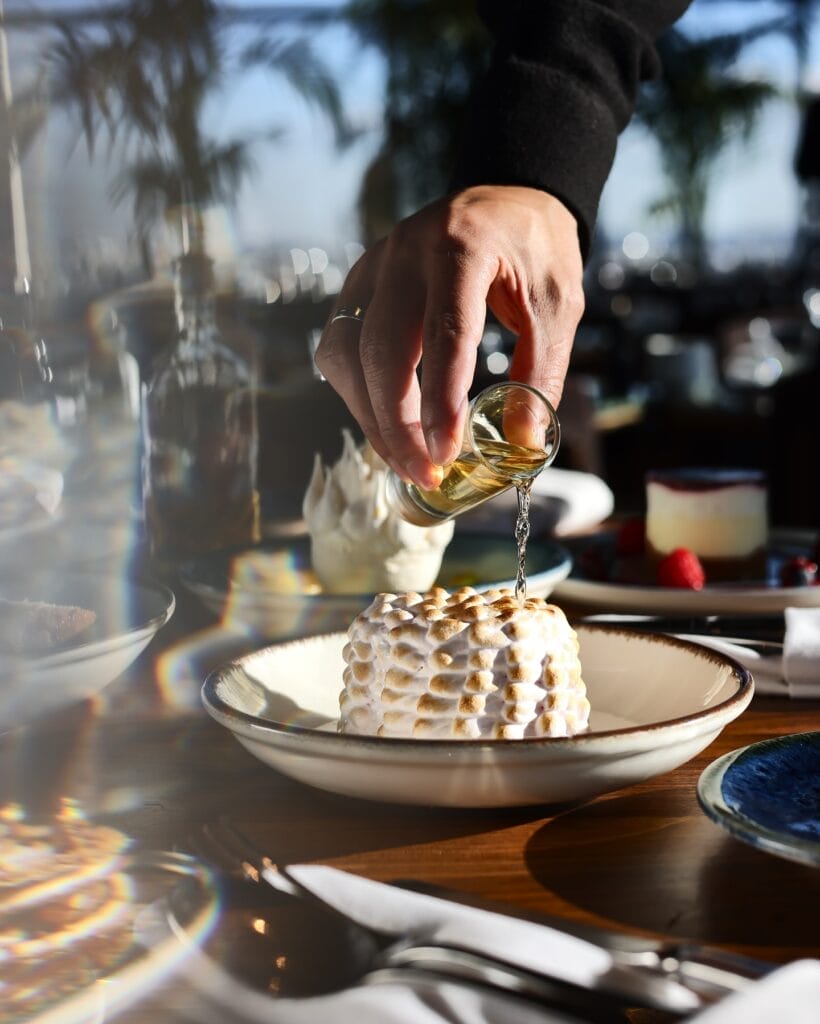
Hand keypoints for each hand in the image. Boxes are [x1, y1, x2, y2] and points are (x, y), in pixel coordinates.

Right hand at [315, 184, 583, 488]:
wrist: (507, 199)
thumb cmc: (536, 252)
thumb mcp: (557, 307)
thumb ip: (541, 374)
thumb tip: (522, 445)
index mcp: (462, 247)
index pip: (444, 334)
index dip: (440, 402)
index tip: (445, 454)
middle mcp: (405, 251)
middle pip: (380, 349)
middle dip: (396, 423)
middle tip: (423, 472)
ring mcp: (374, 264)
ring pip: (346, 351)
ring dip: (369, 414)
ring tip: (404, 457)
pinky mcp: (359, 282)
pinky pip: (340, 344)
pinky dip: (357, 391)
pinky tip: (385, 420)